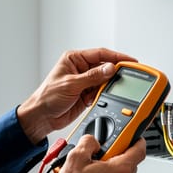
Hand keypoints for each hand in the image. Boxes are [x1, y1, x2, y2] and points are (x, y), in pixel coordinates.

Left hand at [18, 48, 135, 142]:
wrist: (42, 117)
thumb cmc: (47, 97)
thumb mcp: (71, 84)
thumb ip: (93, 77)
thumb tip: (110, 68)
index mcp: (74, 59)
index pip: (100, 54)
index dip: (117, 56)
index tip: (130, 61)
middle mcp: (80, 69)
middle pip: (105, 67)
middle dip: (113, 73)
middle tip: (126, 77)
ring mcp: (84, 82)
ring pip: (104, 81)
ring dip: (106, 87)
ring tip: (107, 92)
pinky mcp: (87, 94)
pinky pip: (101, 93)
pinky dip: (102, 96)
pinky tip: (97, 99)